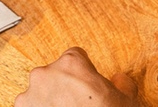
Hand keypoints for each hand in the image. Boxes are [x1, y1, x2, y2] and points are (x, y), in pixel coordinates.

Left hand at [15, 47, 137, 106]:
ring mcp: (31, 94)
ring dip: (47, 101)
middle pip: (53, 73)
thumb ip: (121, 82)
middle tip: (76, 103)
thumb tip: (118, 80)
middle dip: (62, 86)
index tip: (85, 84)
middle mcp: (47, 73)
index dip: (82, 71)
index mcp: (72, 62)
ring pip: (37, 92)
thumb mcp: (126, 97)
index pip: (74, 56)